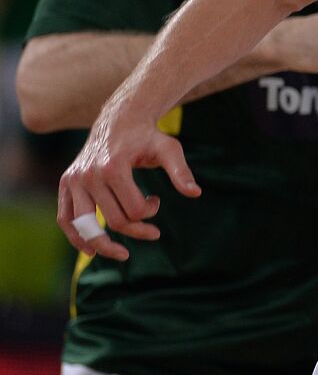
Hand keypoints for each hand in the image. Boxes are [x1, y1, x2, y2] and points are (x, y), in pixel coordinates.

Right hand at [58, 106, 201, 260]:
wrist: (119, 120)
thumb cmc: (147, 137)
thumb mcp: (169, 149)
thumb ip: (181, 171)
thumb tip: (195, 193)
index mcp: (113, 167)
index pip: (133, 209)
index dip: (150, 212)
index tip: (157, 201)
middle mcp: (89, 175)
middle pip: (112, 220)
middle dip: (136, 229)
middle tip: (153, 231)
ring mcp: (74, 180)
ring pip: (84, 225)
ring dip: (102, 245)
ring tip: (122, 255)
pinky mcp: (66, 183)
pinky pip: (65, 218)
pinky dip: (75, 236)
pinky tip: (89, 251)